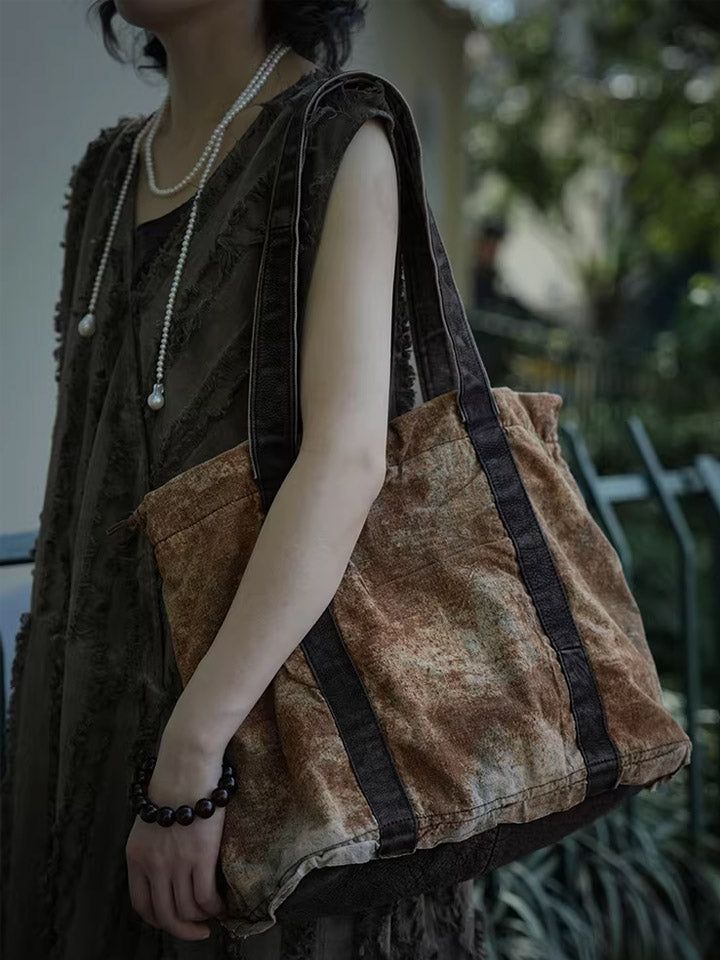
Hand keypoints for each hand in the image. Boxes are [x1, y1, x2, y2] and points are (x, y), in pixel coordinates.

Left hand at [125, 747, 229, 940]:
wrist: (187, 764)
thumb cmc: (174, 782)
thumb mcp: (152, 818)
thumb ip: (155, 845)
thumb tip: (171, 867)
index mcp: (136, 856)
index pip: (141, 904)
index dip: (159, 918)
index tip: (175, 920)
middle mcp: (151, 864)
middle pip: (164, 914)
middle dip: (183, 929)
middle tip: (199, 931)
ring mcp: (175, 862)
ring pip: (186, 910)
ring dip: (203, 918)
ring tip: (215, 912)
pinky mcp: (200, 856)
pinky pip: (206, 896)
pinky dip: (216, 907)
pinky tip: (223, 903)